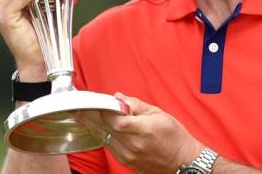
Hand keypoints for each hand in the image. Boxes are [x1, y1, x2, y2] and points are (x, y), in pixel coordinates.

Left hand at [76, 93, 204, 172]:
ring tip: (80, 113)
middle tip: (79, 104)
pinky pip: (109, 145)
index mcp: (144, 130)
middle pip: (106, 128)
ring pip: (104, 137)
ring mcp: (128, 155)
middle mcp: (134, 145)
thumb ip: (137, 105)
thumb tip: (119, 98)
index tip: (97, 100)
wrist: (182, 162)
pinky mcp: (126, 161)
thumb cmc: (175, 137)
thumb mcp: (159, 114)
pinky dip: (102, 134)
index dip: (105, 110)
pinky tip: (94, 126)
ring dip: (92, 125)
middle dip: (92, 115)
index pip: (117, 120)